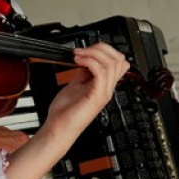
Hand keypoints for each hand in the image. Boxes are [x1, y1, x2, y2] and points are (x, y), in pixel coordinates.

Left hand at [4, 43, 129, 178]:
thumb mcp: (76, 84)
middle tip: (82, 51)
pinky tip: (78, 62)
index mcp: (104, 85)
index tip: (85, 50)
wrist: (58, 129)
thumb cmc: (65, 112)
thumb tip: (86, 58)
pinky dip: (89, 61)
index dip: (104, 50)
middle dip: (100, 49)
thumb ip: (84, 72)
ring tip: (78, 56)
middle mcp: (107, 89)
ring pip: (113, 63)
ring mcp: (103, 93)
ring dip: (93, 54)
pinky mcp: (96, 96)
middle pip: (120, 59)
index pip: (119, 61)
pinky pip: (101, 72)